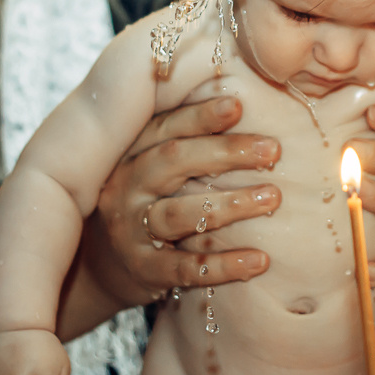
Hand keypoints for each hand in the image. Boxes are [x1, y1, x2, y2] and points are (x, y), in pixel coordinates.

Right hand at [82, 96, 280, 307]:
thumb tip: (244, 107)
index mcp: (134, 152)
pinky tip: (260, 260)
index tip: (238, 105)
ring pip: (179, 214)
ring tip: (272, 197)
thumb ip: (191, 141)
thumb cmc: (150, 200)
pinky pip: (185, 268)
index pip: (167, 127)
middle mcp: (127, 186)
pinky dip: (224, 265)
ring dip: (230, 205)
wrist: (102, 264)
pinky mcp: (144, 269)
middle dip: (226, 152)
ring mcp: (131, 229)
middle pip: (173, 161)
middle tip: (272, 149)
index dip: (201, 115)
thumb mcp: (158, 167)